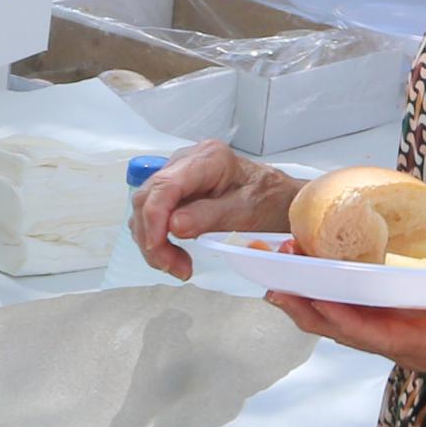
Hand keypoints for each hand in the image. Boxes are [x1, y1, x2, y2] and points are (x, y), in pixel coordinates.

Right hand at [132, 139, 293, 280]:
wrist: (280, 201)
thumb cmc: (270, 202)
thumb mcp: (246, 213)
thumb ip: (209, 217)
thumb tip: (173, 225)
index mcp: (208, 159)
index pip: (165, 185)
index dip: (154, 219)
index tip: (157, 248)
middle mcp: (187, 161)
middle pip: (148, 197)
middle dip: (152, 237)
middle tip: (174, 267)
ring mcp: (179, 175)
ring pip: (145, 208)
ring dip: (153, 242)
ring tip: (179, 265)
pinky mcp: (176, 191)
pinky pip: (154, 215)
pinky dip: (158, 239)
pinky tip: (176, 255)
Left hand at [266, 292, 425, 377]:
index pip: (375, 334)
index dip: (342, 317)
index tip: (311, 295)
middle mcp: (408, 347)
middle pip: (348, 332)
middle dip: (310, 308)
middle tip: (274, 280)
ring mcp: (404, 337)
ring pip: (348, 324)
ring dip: (314, 301)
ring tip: (281, 275)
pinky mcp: (405, 324)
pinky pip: (361, 313)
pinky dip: (335, 296)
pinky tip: (316, 278)